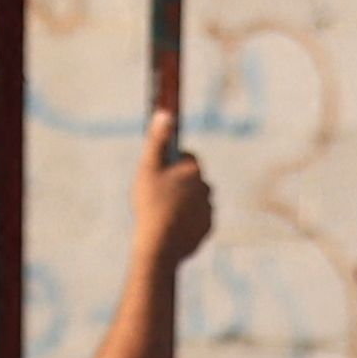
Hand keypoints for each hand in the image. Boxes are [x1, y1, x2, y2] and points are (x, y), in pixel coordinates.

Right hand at [133, 115, 215, 271]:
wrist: (161, 244)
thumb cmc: (152, 203)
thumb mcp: (148, 168)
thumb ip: (157, 140)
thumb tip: (166, 113)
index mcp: (194, 171)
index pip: (188, 158)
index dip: (172, 162)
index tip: (159, 172)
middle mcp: (206, 188)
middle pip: (192, 179)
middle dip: (178, 183)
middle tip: (157, 194)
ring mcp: (208, 210)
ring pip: (195, 200)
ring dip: (183, 202)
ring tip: (162, 213)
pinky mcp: (206, 228)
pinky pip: (196, 219)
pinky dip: (186, 220)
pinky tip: (170, 226)